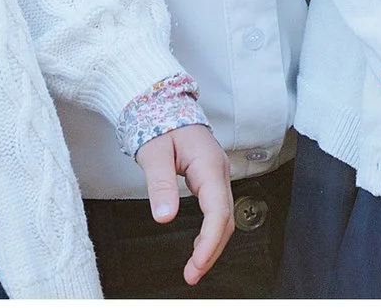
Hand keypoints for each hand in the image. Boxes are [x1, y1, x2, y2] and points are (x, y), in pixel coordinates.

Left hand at [132, 123, 234, 286]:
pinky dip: (211, 232)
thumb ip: (160, 184)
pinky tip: (200, 246)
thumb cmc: (160, 124)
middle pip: (226, 219)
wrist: (164, 106)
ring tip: (195, 267)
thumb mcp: (154, 153)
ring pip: (224, 217)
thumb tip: (164, 216)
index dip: (210, 242)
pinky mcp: (211, 179)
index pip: (218, 211)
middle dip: (212, 250)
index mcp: (209, 164)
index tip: (196, 263)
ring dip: (212, 244)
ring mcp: (218, 175)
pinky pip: (217, 210)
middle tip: (192, 274)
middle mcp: (219, 171)